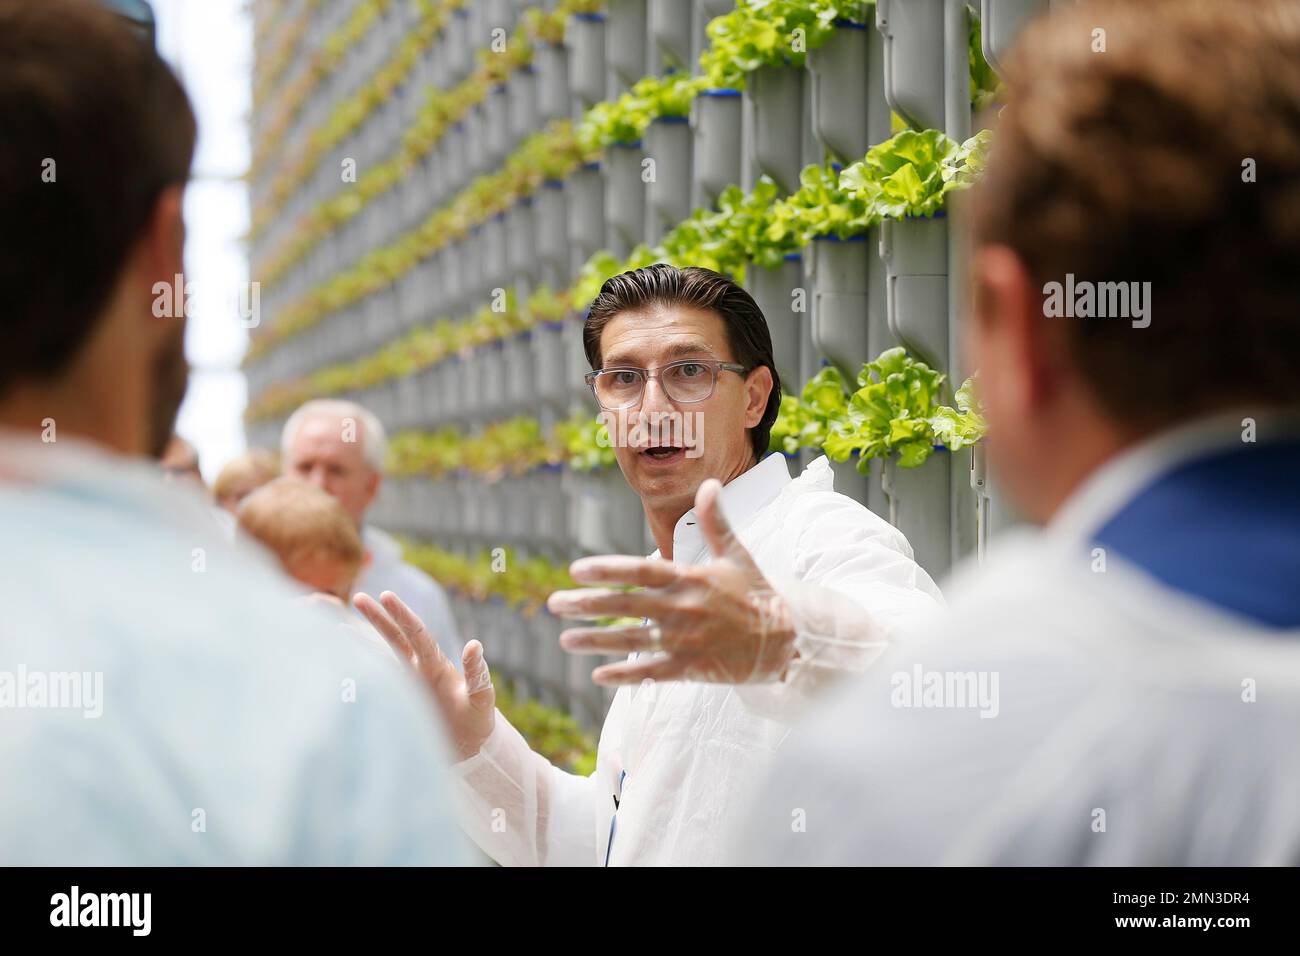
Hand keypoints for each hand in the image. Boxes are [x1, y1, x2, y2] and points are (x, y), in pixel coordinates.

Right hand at [353, 590, 494, 760]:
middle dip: (377, 618)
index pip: (416, 633)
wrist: (468, 747)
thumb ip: (477, 673)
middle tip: (359, 597)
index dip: (401, 615)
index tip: (385, 595)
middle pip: (394, 639)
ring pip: (380, 659)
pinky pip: (375, 687)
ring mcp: (405, 686)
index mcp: (436, 665)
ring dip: (361, 644)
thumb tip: (474, 644)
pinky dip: (359, 677)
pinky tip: (342, 667)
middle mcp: (418, 670)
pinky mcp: (397, 704)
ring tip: (339, 627)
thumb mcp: (481, 698)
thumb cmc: (477, 720)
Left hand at [547, 478, 795, 685]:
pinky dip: (625, 675)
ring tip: (565, 639)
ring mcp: (687, 640)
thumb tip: (710, 484)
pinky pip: (653, 672)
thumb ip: (717, 521)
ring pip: (632, 640)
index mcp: (691, 578)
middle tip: (554, 603)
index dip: (608, 570)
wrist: (787, 639)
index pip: (641, 570)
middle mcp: (684, 608)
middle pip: (627, 605)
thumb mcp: (737, 555)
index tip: (576, 570)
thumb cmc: (757, 593)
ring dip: (596, 640)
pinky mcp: (693, 668)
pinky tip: (598, 675)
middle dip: (587, 604)